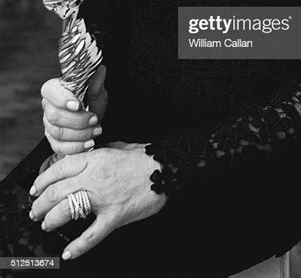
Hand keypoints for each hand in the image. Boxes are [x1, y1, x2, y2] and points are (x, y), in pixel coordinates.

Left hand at [29, 145, 166, 260]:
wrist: (167, 167)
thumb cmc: (145, 158)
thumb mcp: (118, 147)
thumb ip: (101, 153)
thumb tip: (90, 156)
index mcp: (94, 159)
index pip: (59, 169)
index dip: (42, 180)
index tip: (36, 188)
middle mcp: (94, 177)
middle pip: (56, 191)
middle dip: (40, 203)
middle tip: (35, 210)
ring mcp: (103, 197)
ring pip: (66, 210)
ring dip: (51, 220)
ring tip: (46, 224)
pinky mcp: (115, 215)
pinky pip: (92, 234)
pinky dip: (78, 246)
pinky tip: (69, 252)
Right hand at [41, 65, 107, 155]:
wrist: (93, 119)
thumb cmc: (92, 102)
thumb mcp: (97, 92)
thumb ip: (97, 83)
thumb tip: (101, 70)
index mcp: (54, 89)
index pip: (50, 92)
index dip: (62, 99)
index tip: (78, 105)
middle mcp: (48, 107)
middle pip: (54, 116)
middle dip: (77, 120)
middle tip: (95, 119)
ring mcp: (48, 125)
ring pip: (58, 133)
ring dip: (80, 134)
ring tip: (97, 130)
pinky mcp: (53, 140)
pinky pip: (59, 147)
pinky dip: (76, 147)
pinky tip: (89, 143)